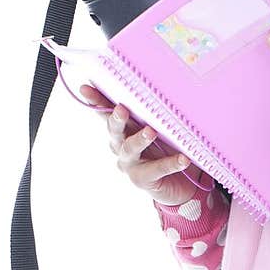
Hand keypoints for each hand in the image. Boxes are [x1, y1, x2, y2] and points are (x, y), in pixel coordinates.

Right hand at [78, 84, 196, 206]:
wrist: (180, 184)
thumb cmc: (168, 150)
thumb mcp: (162, 128)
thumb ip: (157, 113)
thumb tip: (168, 84)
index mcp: (123, 129)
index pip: (107, 112)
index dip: (96, 101)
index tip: (86, 88)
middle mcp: (121, 146)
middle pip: (114, 130)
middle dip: (116, 119)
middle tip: (121, 109)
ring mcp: (129, 164)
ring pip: (130, 149)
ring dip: (140, 139)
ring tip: (151, 132)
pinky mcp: (142, 179)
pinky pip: (157, 169)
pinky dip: (171, 163)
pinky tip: (183, 159)